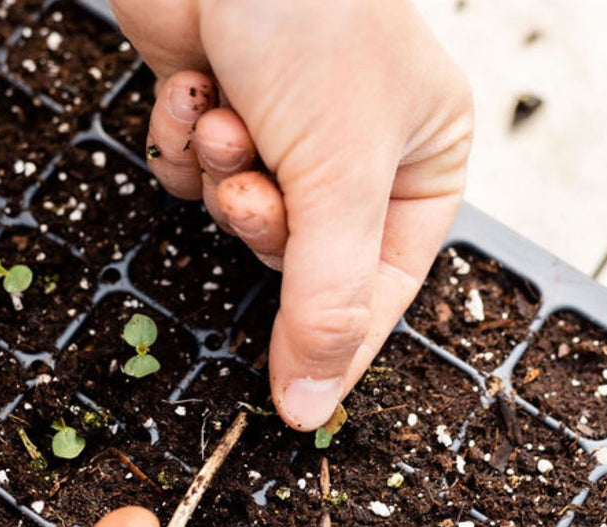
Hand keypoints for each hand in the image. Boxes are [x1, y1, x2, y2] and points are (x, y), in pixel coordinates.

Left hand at [111, 0, 473, 429]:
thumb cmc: (312, 20)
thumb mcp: (340, 174)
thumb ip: (326, 298)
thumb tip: (313, 407)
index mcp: (422, 159)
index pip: (381, 287)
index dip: (335, 343)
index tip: (295, 408)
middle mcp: (358, 149)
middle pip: (301, 255)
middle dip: (263, 222)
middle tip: (253, 184)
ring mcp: (284, 125)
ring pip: (238, 212)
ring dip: (220, 173)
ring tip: (228, 111)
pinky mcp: (219, 102)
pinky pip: (192, 168)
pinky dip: (183, 137)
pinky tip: (196, 85)